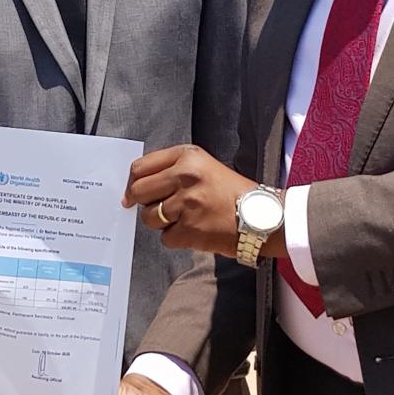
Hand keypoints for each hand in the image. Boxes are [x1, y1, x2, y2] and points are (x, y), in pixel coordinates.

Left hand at [123, 145, 279, 258]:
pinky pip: (165, 237)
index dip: (133, 183)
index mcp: (187, 157)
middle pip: (139, 192)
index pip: (140, 168)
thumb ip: (170, 169)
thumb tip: (133, 188)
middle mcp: (185, 176)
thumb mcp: (203, 166)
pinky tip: (194, 230)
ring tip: (185, 218)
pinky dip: (176, 238)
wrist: (261, 217)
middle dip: (144, 202)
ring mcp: (187, 204)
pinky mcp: (190, 229)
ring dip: (162, 222)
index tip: (134, 192)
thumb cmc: (230, 192)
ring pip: (149, 217)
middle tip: (159, 207)